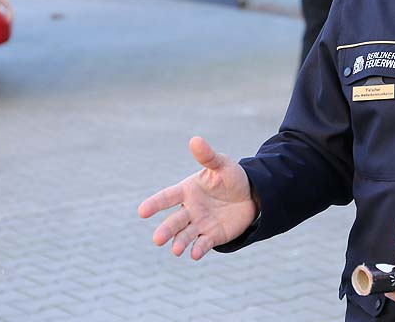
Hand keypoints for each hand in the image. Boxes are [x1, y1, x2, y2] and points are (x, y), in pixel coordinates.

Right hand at [138, 136, 257, 259]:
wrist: (252, 195)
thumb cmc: (231, 177)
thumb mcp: (222, 164)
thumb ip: (208, 156)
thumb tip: (195, 140)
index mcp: (187, 191)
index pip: (167, 197)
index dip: (154, 204)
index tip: (142, 211)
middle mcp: (190, 210)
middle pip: (174, 221)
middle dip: (166, 230)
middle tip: (157, 240)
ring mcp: (200, 224)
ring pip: (185, 235)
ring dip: (180, 243)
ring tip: (176, 250)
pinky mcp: (212, 236)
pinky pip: (203, 244)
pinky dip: (198, 249)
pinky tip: (194, 254)